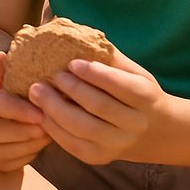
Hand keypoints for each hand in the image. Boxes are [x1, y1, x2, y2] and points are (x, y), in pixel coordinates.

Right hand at [0, 52, 48, 171]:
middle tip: (49, 124)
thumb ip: (0, 63)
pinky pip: (18, 162)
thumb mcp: (4, 72)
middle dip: (27, 129)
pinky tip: (41, 139)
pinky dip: (33, 152)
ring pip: (11, 149)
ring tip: (50, 129)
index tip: (40, 112)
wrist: (6, 113)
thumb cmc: (9, 88)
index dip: (17, 109)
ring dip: (34, 141)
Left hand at [28, 50, 163, 164]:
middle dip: (72, 89)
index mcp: (146, 98)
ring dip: (56, 109)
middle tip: (50, 75)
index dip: (96, 75)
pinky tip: (40, 111)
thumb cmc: (134, 92)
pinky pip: (72, 144)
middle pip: (100, 107)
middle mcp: (135, 124)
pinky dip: (53, 128)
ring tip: (36, 91)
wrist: (152, 131)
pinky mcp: (98, 157)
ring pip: (83, 128)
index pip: (121, 86)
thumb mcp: (132, 72)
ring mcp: (117, 145)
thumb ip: (108, 56)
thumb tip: (73, 32)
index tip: (72, 62)